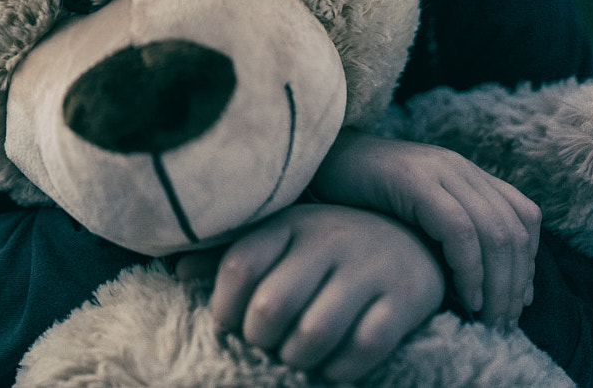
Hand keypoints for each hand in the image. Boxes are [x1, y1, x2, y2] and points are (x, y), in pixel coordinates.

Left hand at [176, 204, 442, 383]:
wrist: (413, 238)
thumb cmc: (328, 249)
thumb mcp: (281, 241)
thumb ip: (230, 256)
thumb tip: (179, 270)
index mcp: (292, 223)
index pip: (239, 264)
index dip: (225, 306)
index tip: (230, 321)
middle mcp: (330, 239)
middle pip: (272, 305)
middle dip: (260, 339)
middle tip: (268, 342)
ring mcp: (370, 268)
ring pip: (316, 332)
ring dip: (298, 358)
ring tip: (297, 355)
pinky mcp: (405, 298)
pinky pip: (365, 347)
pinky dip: (341, 368)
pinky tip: (334, 365)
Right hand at [310, 131, 540, 326]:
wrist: (317, 160)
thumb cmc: (360, 197)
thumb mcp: (415, 212)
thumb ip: (449, 234)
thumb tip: (485, 287)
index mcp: (465, 172)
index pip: (524, 216)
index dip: (529, 262)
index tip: (517, 303)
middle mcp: (459, 167)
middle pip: (514, 229)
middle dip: (515, 284)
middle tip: (504, 322)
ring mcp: (440, 170)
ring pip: (495, 232)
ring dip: (498, 283)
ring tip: (487, 317)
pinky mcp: (417, 181)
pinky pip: (460, 229)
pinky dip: (470, 268)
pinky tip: (464, 296)